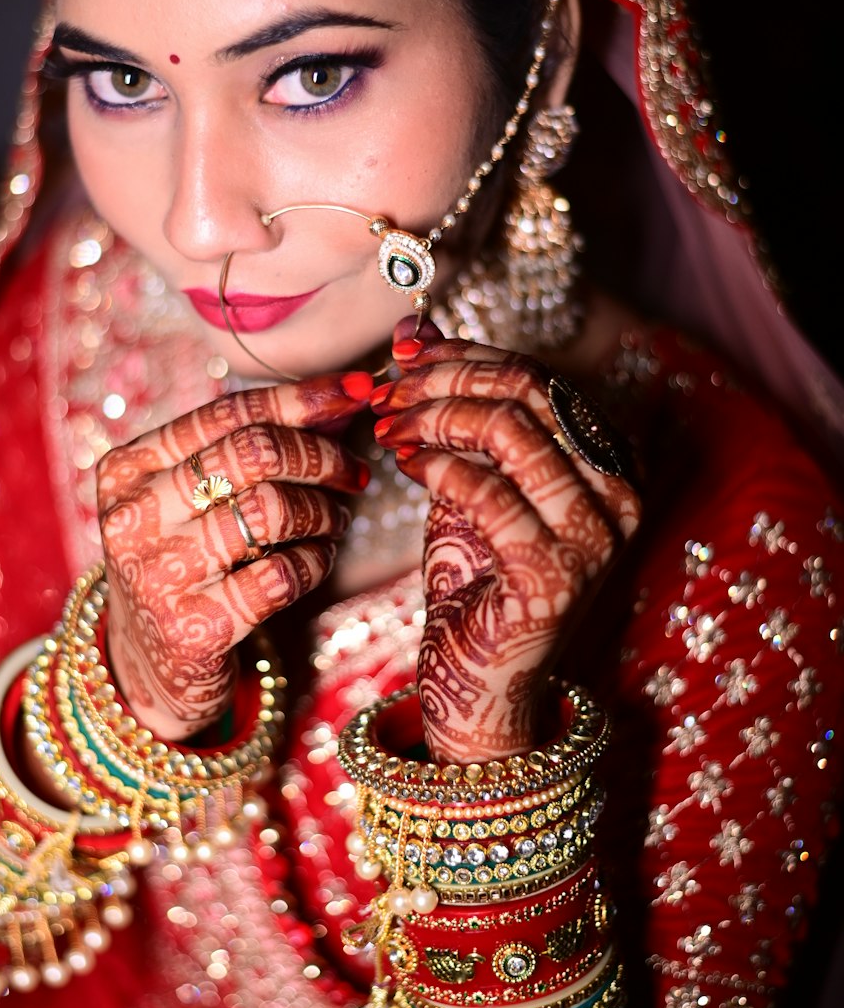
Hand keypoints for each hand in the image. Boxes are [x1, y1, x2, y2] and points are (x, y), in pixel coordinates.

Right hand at [96, 373, 371, 738]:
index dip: (302, 398)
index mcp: (127, 469)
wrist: (151, 668)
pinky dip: (315, 562)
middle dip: (321, 456)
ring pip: (272, 510)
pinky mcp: (192, 628)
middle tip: (353, 474)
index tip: (359, 390)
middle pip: (253, 453)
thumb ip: (254, 447)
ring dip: (323, 513)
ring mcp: (156, 574)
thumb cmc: (188, 563)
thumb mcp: (196, 500)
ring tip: (333, 521)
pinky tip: (315, 560)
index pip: (228, 415)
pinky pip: (282, 574)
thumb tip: (344, 395)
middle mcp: (132, 516)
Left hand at [372, 323, 638, 763]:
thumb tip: (414, 328)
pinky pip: (486, 488)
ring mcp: (596, 535)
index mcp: (611, 462)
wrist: (483, 679)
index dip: (466, 354)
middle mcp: (620, 493)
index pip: (539, 376)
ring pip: (511, 428)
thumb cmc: (477, 576)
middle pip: (528, 391)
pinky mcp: (556, 571)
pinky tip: (403, 462)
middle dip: (446, 379)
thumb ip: (455, 407)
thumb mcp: (468, 477)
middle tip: (387, 388)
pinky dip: (434, 463)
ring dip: (435, 414)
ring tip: (389, 424)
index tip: (404, 351)